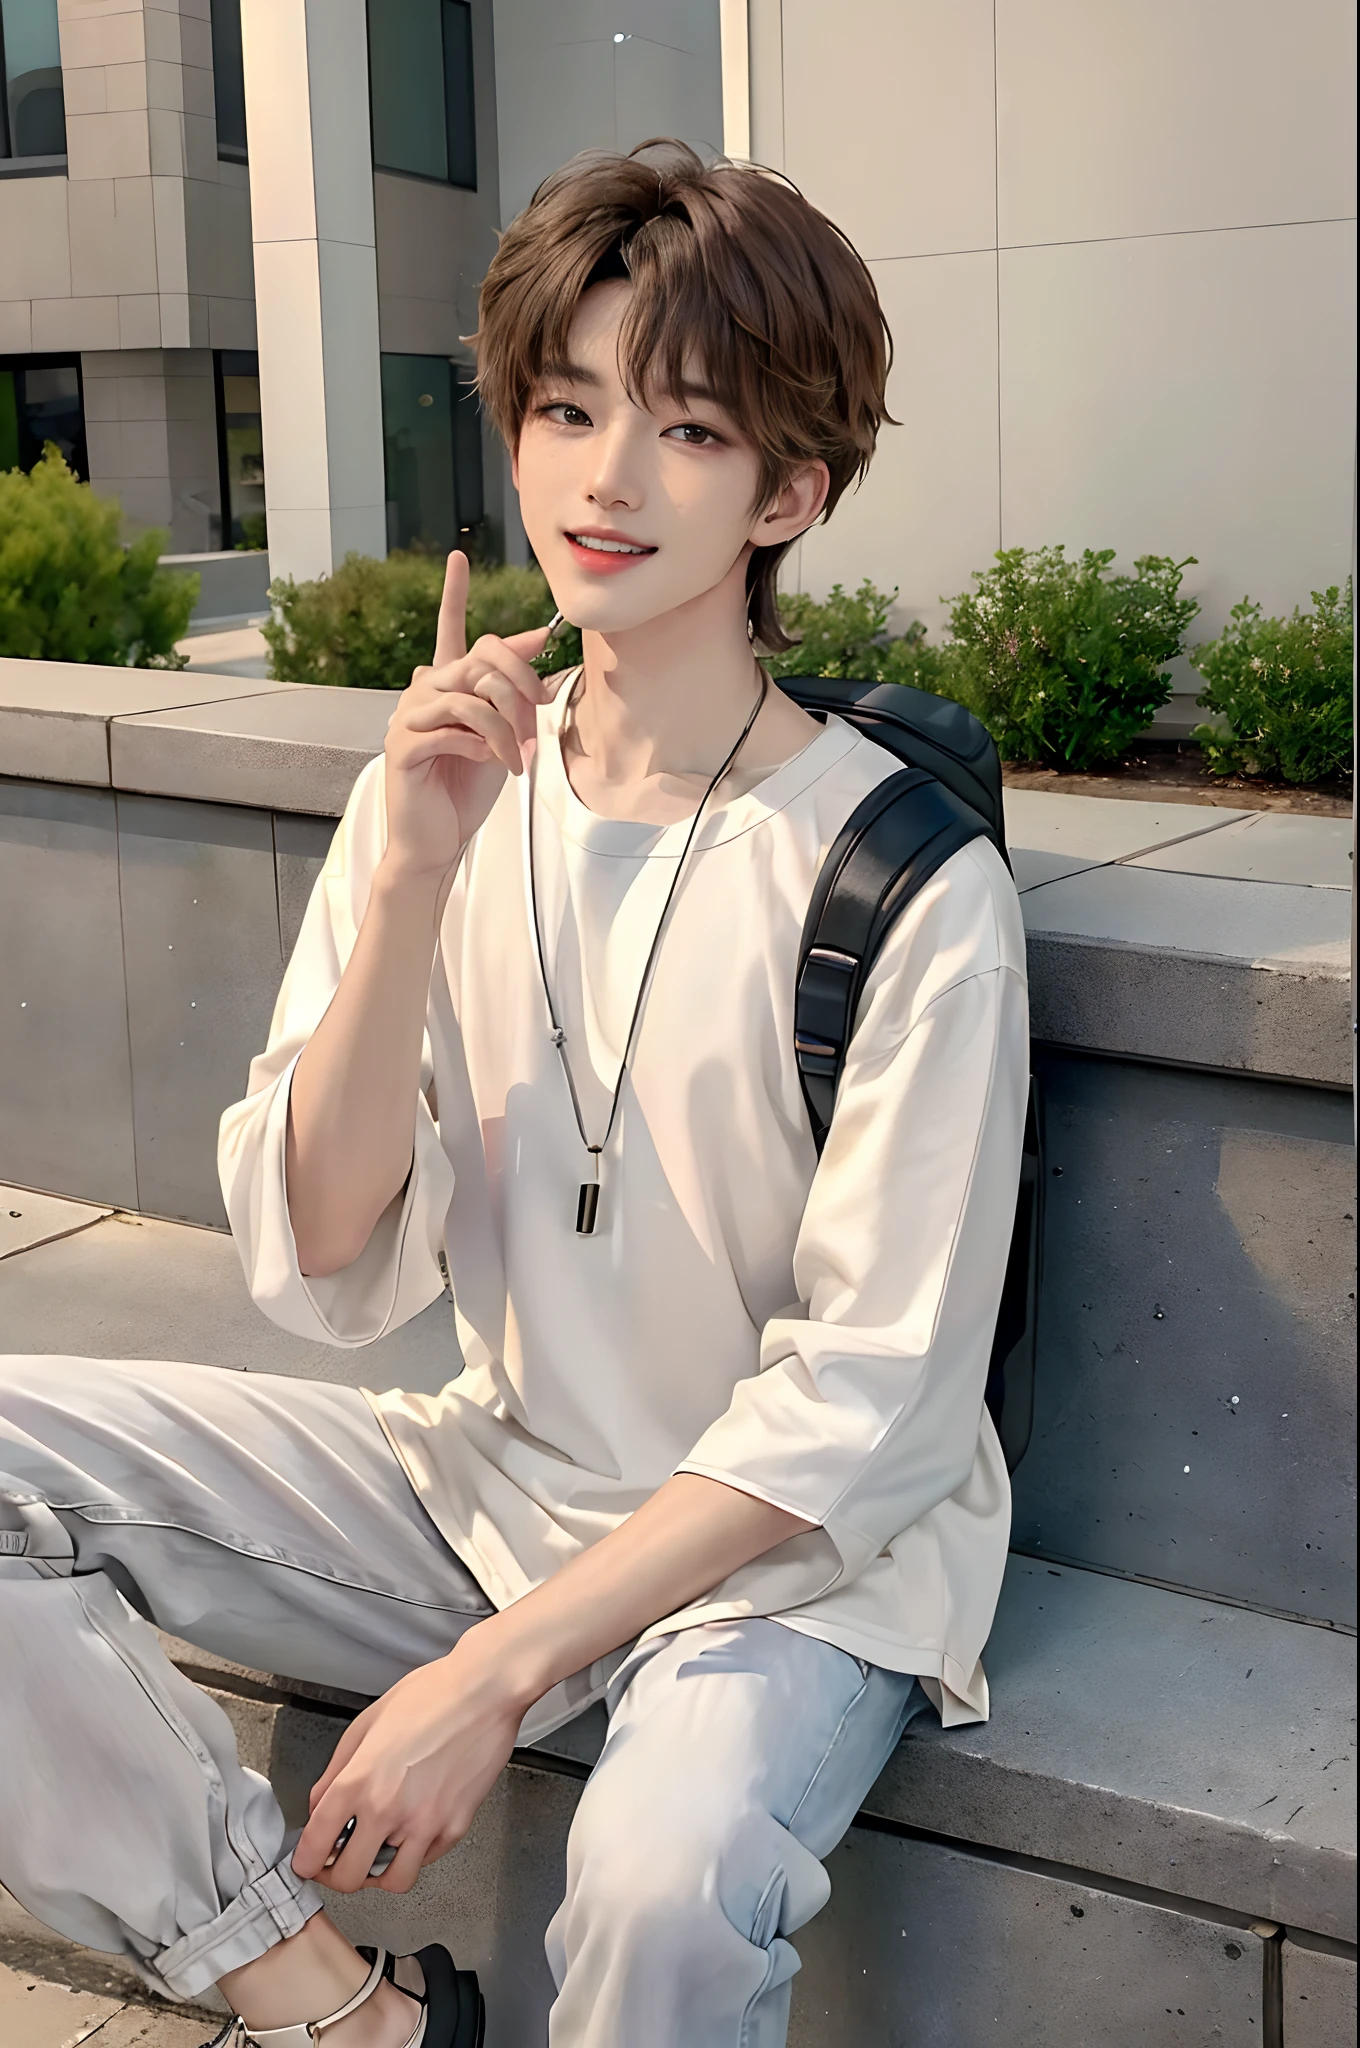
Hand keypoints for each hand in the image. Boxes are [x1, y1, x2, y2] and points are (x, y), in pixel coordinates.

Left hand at [292, 1630, 525, 1893]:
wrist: (484, 1692)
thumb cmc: (431, 1696)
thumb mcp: (367, 1723)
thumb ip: (336, 1770)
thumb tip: (320, 1806)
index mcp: (358, 1780)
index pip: (314, 1847)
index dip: (304, 1861)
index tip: (307, 1861)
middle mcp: (388, 1809)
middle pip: (348, 1878)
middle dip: (338, 1873)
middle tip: (340, 1859)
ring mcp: (424, 1823)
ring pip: (392, 1881)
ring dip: (380, 1872)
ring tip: (378, 1850)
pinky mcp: (455, 1827)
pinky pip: (426, 1860)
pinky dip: (415, 1853)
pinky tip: (413, 1828)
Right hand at [382, 551, 559, 881]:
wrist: (439, 838)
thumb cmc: (467, 788)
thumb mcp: (502, 734)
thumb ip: (511, 692)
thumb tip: (535, 642)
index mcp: (443, 686)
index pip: (448, 631)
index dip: (454, 594)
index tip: (457, 557)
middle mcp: (420, 693)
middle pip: (476, 663)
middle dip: (518, 690)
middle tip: (538, 722)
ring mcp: (407, 719)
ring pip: (469, 698)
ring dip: (506, 729)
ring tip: (518, 758)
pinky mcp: (403, 748)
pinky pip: (453, 731)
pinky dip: (483, 748)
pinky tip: (490, 764)